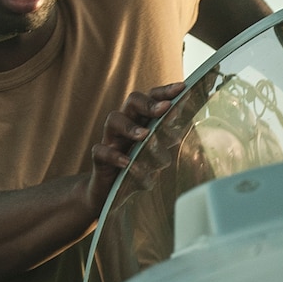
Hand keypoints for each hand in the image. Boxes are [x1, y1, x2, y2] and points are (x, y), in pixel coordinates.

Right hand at [86, 82, 187, 210]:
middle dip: (149, 103)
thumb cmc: (138, 169)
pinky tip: (127, 163)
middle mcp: (126, 125)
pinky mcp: (100, 160)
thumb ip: (167, 141)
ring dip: (131, 127)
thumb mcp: (157, 154)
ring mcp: (111, 140)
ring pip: (114, 120)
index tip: (182, 88)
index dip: (165, 92)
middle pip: (132, 101)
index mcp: (142, 120)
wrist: (111, 193)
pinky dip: (114, 156)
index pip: (152, 98)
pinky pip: (101, 152)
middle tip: (165, 108)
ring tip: (145, 136)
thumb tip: (182, 131)